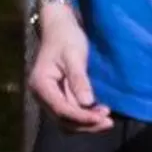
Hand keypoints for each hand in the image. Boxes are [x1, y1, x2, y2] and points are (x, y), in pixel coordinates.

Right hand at [28, 12, 112, 131]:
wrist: (60, 28)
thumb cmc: (66, 38)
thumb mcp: (74, 56)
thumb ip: (78, 79)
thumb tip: (86, 103)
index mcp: (41, 84)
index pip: (61, 109)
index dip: (82, 117)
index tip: (102, 118)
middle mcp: (42, 95)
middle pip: (63, 120)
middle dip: (86, 124)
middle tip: (109, 122)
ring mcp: (49, 97)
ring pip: (67, 121)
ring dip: (86, 124)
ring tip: (107, 119)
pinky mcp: (59, 96)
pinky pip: (71, 113)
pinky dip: (85, 117)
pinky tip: (99, 112)